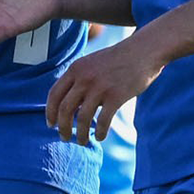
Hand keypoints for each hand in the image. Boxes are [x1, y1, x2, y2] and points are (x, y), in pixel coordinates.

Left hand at [46, 35, 165, 145]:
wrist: (143, 52)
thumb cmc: (117, 60)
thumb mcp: (91, 63)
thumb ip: (79, 80)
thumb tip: (68, 106)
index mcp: (76, 69)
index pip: (54, 94)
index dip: (50, 112)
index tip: (51, 125)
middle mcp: (84, 78)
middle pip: (65, 109)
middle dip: (63, 127)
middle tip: (64, 138)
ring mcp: (100, 87)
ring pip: (82, 118)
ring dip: (80, 134)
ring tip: (82, 141)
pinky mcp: (116, 96)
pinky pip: (103, 121)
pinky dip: (100, 132)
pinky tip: (100, 137)